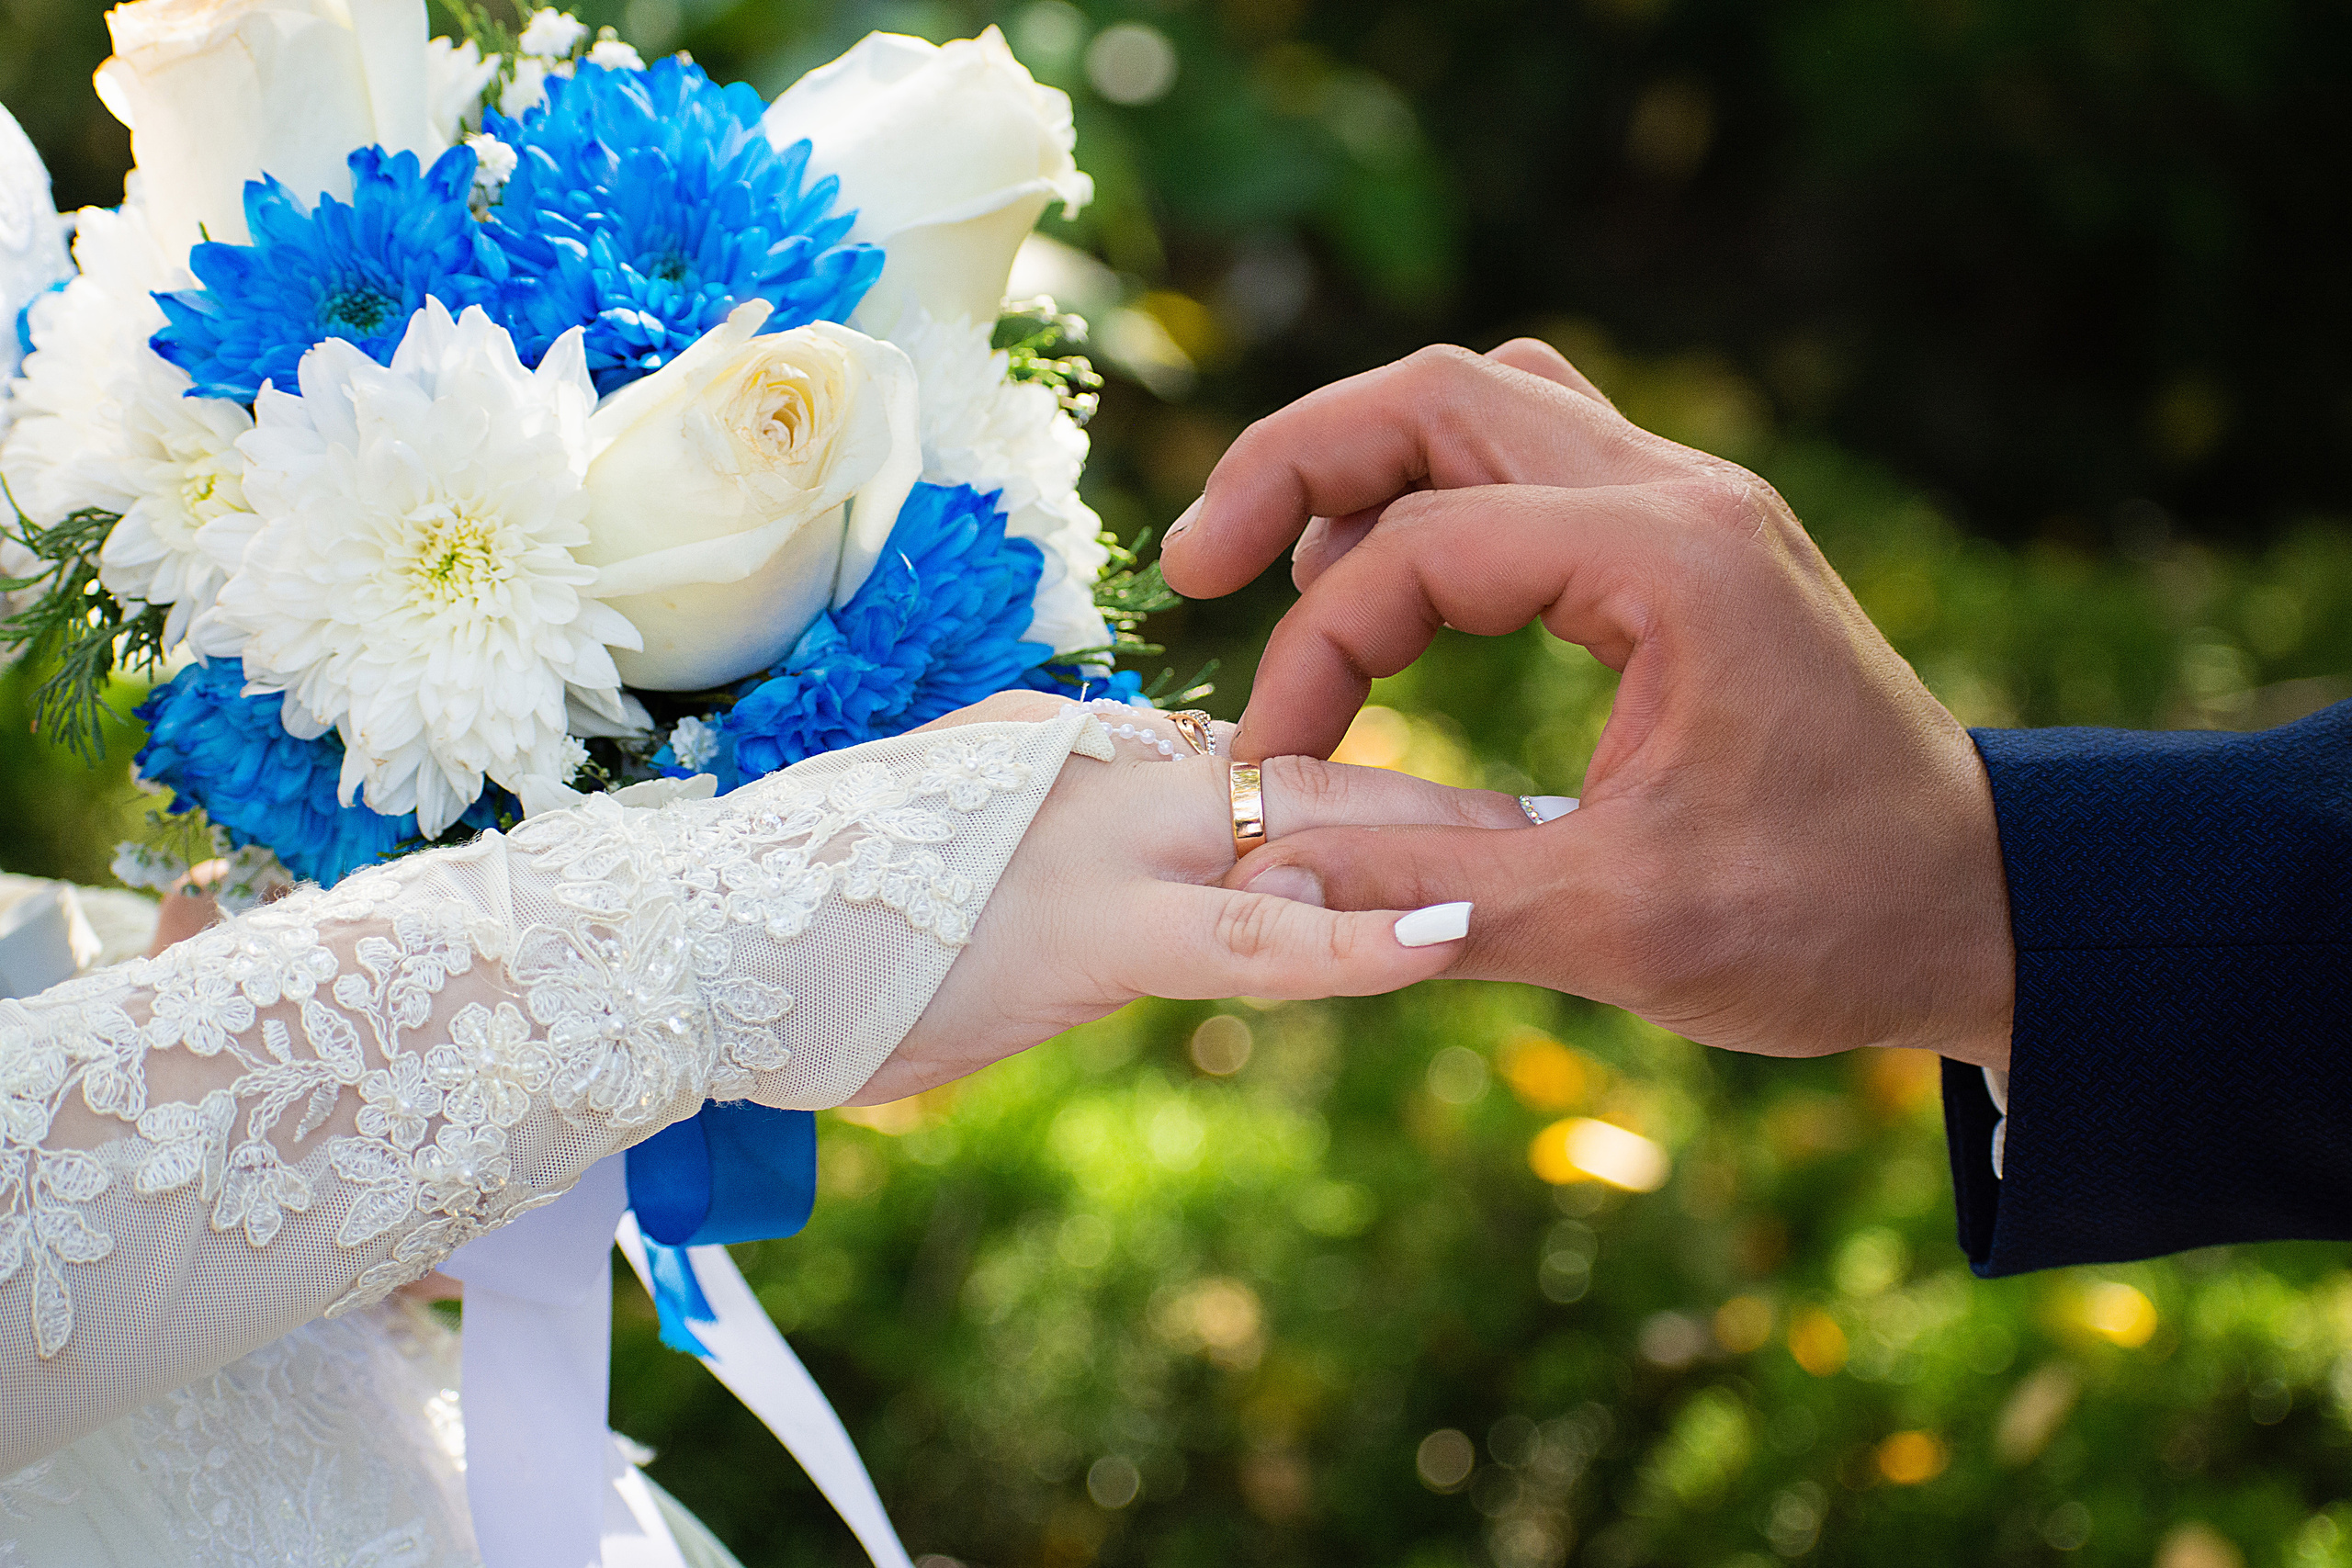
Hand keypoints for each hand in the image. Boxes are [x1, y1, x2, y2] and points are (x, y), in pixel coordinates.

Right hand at [850, 692, 1529, 1102]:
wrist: (693, 943)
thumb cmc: (820, 912)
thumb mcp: (967, 858)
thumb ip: (1072, 840)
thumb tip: (1160, 843)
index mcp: (1090, 760)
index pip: (1261, 753)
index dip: (1377, 778)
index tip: (1476, 797)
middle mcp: (1113, 777)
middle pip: (1322, 774)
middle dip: (1457, 794)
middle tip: (1588, 799)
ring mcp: (1101, 844)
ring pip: (1308, 834)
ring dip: (1445, 848)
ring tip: (1565, 850)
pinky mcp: (1081, 934)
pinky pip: (1238, 939)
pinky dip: (1344, 942)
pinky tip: (1445, 936)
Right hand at [1158, 342, 2015, 1069]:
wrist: (1984, 909)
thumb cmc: (1831, 921)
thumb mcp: (1621, 927)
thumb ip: (1424, 889)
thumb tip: (1253, 862)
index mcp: (1672, 563)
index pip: (1422, 550)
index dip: (1312, 654)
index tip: (1267, 768)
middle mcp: (1682, 494)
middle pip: (1441, 394)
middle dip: (1297, 462)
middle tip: (1196, 564)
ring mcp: (1692, 503)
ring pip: (1488, 403)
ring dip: (1368, 465)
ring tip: (1282, 570)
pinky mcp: (1690, 541)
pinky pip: (1534, 458)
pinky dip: (1440, 497)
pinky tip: (1399, 589)